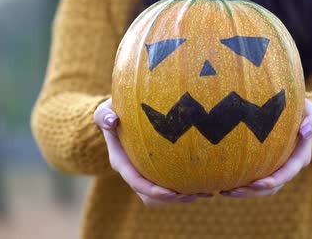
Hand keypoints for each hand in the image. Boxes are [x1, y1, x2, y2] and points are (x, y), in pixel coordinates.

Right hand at [94, 98, 211, 205]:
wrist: (120, 114)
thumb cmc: (114, 111)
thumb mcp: (106, 110)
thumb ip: (104, 115)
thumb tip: (111, 121)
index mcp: (121, 162)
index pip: (137, 182)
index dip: (153, 191)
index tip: (172, 192)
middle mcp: (133, 172)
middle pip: (151, 196)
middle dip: (171, 199)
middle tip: (194, 194)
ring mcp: (146, 173)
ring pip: (163, 196)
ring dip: (183, 198)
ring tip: (205, 193)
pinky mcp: (157, 170)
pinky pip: (171, 186)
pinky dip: (187, 188)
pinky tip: (207, 185)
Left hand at [220, 98, 311, 197]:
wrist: (291, 108)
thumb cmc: (301, 108)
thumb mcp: (311, 110)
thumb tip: (305, 132)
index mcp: (300, 157)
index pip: (287, 173)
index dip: (273, 181)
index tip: (255, 184)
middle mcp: (289, 166)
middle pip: (271, 187)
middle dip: (251, 192)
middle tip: (229, 191)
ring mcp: (277, 168)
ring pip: (261, 188)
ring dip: (243, 191)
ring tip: (224, 191)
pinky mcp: (266, 165)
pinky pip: (254, 178)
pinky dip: (241, 182)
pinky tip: (224, 182)